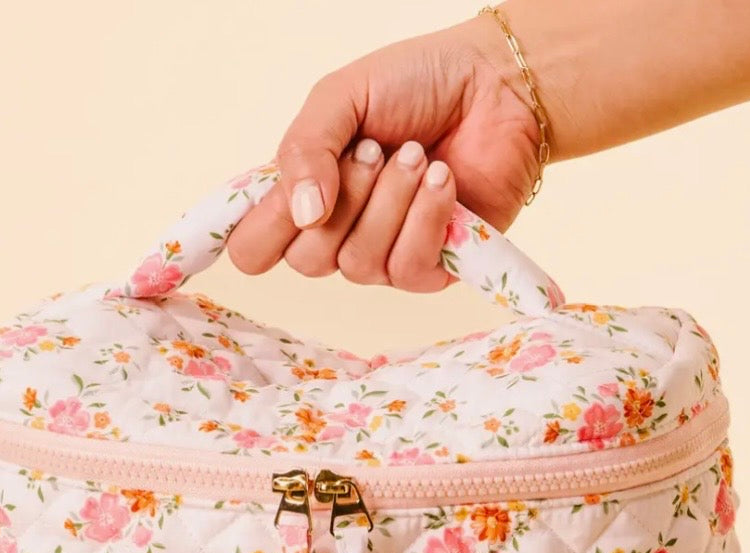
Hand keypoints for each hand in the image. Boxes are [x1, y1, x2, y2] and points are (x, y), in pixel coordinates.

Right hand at [227, 15, 540, 292]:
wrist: (495, 85)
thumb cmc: (416, 86)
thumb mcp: (341, 98)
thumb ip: (303, 148)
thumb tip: (302, 213)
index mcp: (303, 197)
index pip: (254, 249)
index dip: (260, 234)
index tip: (290, 193)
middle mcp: (337, 236)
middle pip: (305, 262)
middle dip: (341, 198)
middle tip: (373, 150)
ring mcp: (382, 257)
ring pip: (357, 264)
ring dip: (388, 200)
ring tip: (416, 154)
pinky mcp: (430, 269)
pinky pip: (405, 269)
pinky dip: (424, 217)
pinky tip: (441, 180)